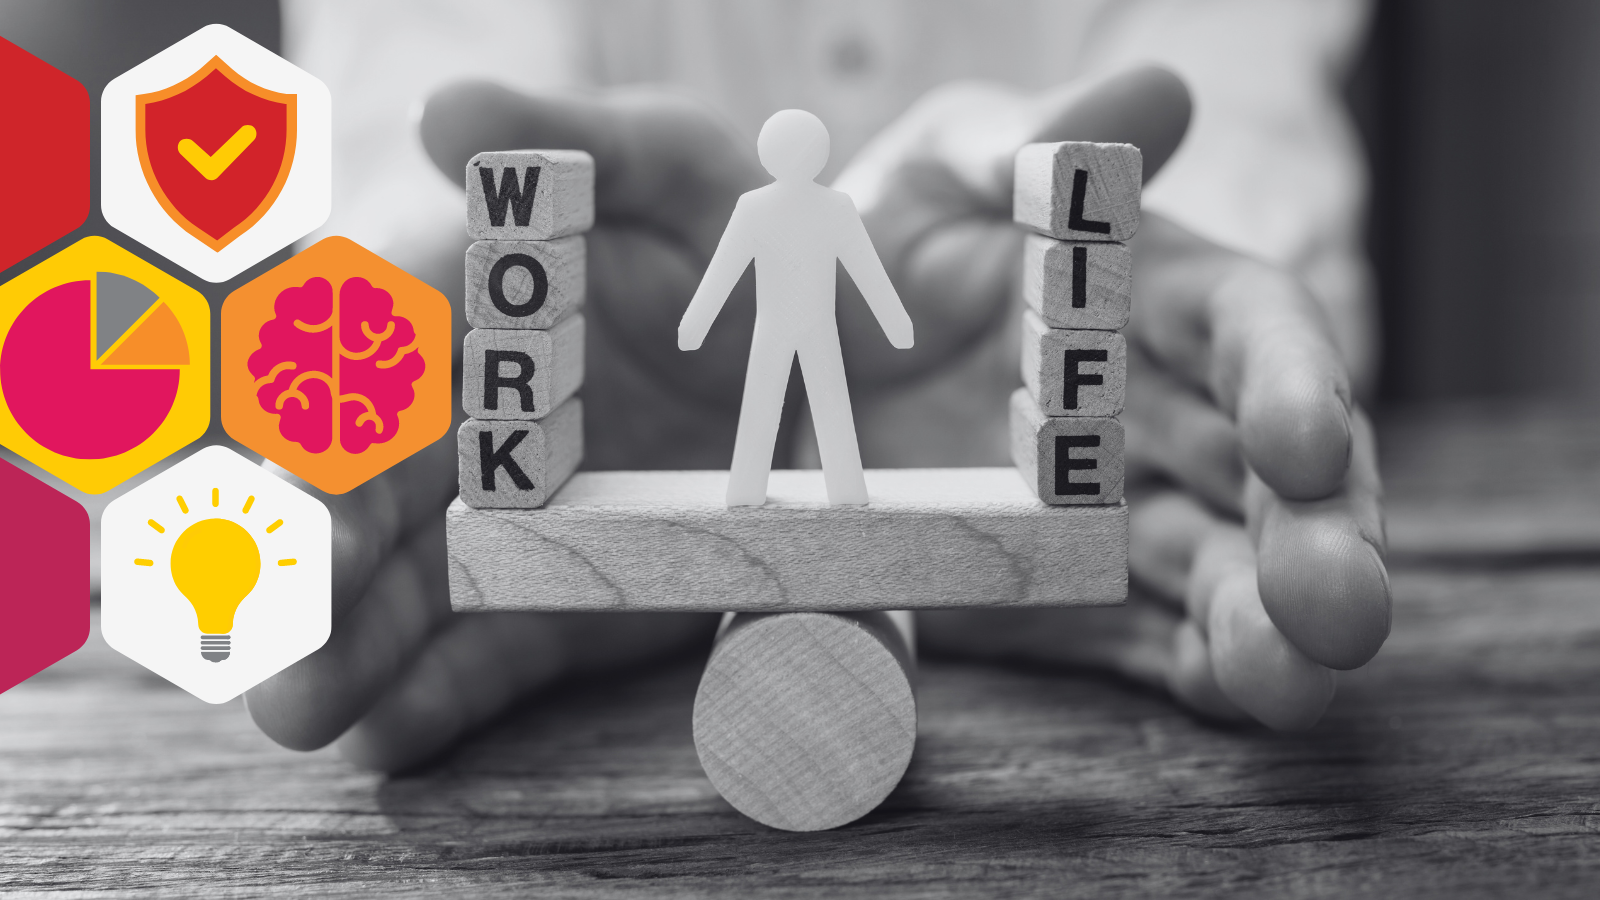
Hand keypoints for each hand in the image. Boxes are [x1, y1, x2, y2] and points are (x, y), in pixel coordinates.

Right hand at [244, 85, 791, 769]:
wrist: (808, 316)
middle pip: (372, 490)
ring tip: (306, 708)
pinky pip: (498, 646)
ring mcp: (518, 518)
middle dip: (316, 560)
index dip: (324, 411)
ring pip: (414, 583)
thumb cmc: (719, 214)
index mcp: (468, 305)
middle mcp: (470, 419)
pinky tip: (390, 733)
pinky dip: (446, 691)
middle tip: (277, 627)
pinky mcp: (572, 590)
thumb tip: (446, 112)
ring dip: (353, 647)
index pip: (365, 357)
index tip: (294, 473)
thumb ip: (562, 134)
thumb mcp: (663, 157)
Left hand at [831, 67, 1388, 729]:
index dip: (1294, 380)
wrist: (808, 354)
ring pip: (1229, 566)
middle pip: (1271, 472)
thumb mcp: (940, 166)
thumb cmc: (894, 230)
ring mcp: (1127, 510)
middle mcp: (1164, 409)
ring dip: (1273, 624)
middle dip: (1320, 535)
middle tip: (1342, 605)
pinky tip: (1237, 697)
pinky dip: (1204, 669)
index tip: (1304, 440)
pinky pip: (1157, 637)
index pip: (1252, 329)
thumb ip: (1027, 139)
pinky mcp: (1082, 593)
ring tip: (1295, 681)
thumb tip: (1156, 93)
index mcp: (1153, 296)